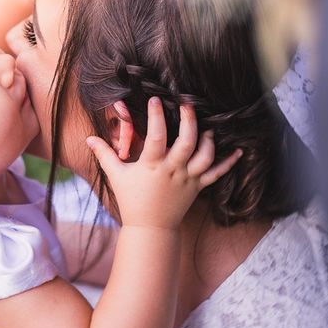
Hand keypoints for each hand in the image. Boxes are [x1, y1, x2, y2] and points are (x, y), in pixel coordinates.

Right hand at [86, 97, 241, 229]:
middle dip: (189, 122)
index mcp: (152, 166)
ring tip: (207, 126)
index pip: (156, 137)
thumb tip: (89, 138)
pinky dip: (229, 162)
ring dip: (208, 139)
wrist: (150, 228)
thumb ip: (104, 154)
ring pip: (204, 156)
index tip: (156, 99)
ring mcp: (188, 179)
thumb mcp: (116, 175)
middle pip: (186, 143)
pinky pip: (217, 174)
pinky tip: (239, 150)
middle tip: (188, 104)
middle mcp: (172, 170)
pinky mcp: (198, 187)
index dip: (156, 117)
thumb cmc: (132, 199)